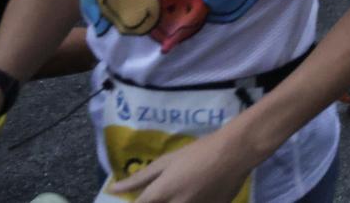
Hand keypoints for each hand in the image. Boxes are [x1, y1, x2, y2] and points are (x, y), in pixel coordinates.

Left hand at [107, 128, 253, 201]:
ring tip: (180, 192)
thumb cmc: (198, 152)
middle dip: (157, 202)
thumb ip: (139, 178)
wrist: (235, 152)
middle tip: (166, 192)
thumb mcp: (167, 161)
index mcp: (160, 194)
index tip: (138, 199)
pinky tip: (196, 193)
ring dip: (173, 202)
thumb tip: (114, 189)